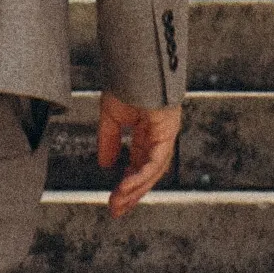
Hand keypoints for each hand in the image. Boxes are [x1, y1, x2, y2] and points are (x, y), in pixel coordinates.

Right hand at [93, 93, 181, 214]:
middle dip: (132, 193)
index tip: (114, 200)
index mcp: (146, 134)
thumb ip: (109, 141)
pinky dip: (141, 174)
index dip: (127, 184)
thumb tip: (105, 165)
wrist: (136, 63)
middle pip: (148, 174)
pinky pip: (156, 160)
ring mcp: (165, 135)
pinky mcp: (169, 132)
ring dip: (135, 188)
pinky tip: (127, 184)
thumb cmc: (127, 82)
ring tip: (118, 200)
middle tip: (116, 209)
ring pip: (153, 171)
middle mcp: (158, 138)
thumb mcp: (111, 117)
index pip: (139, 166)